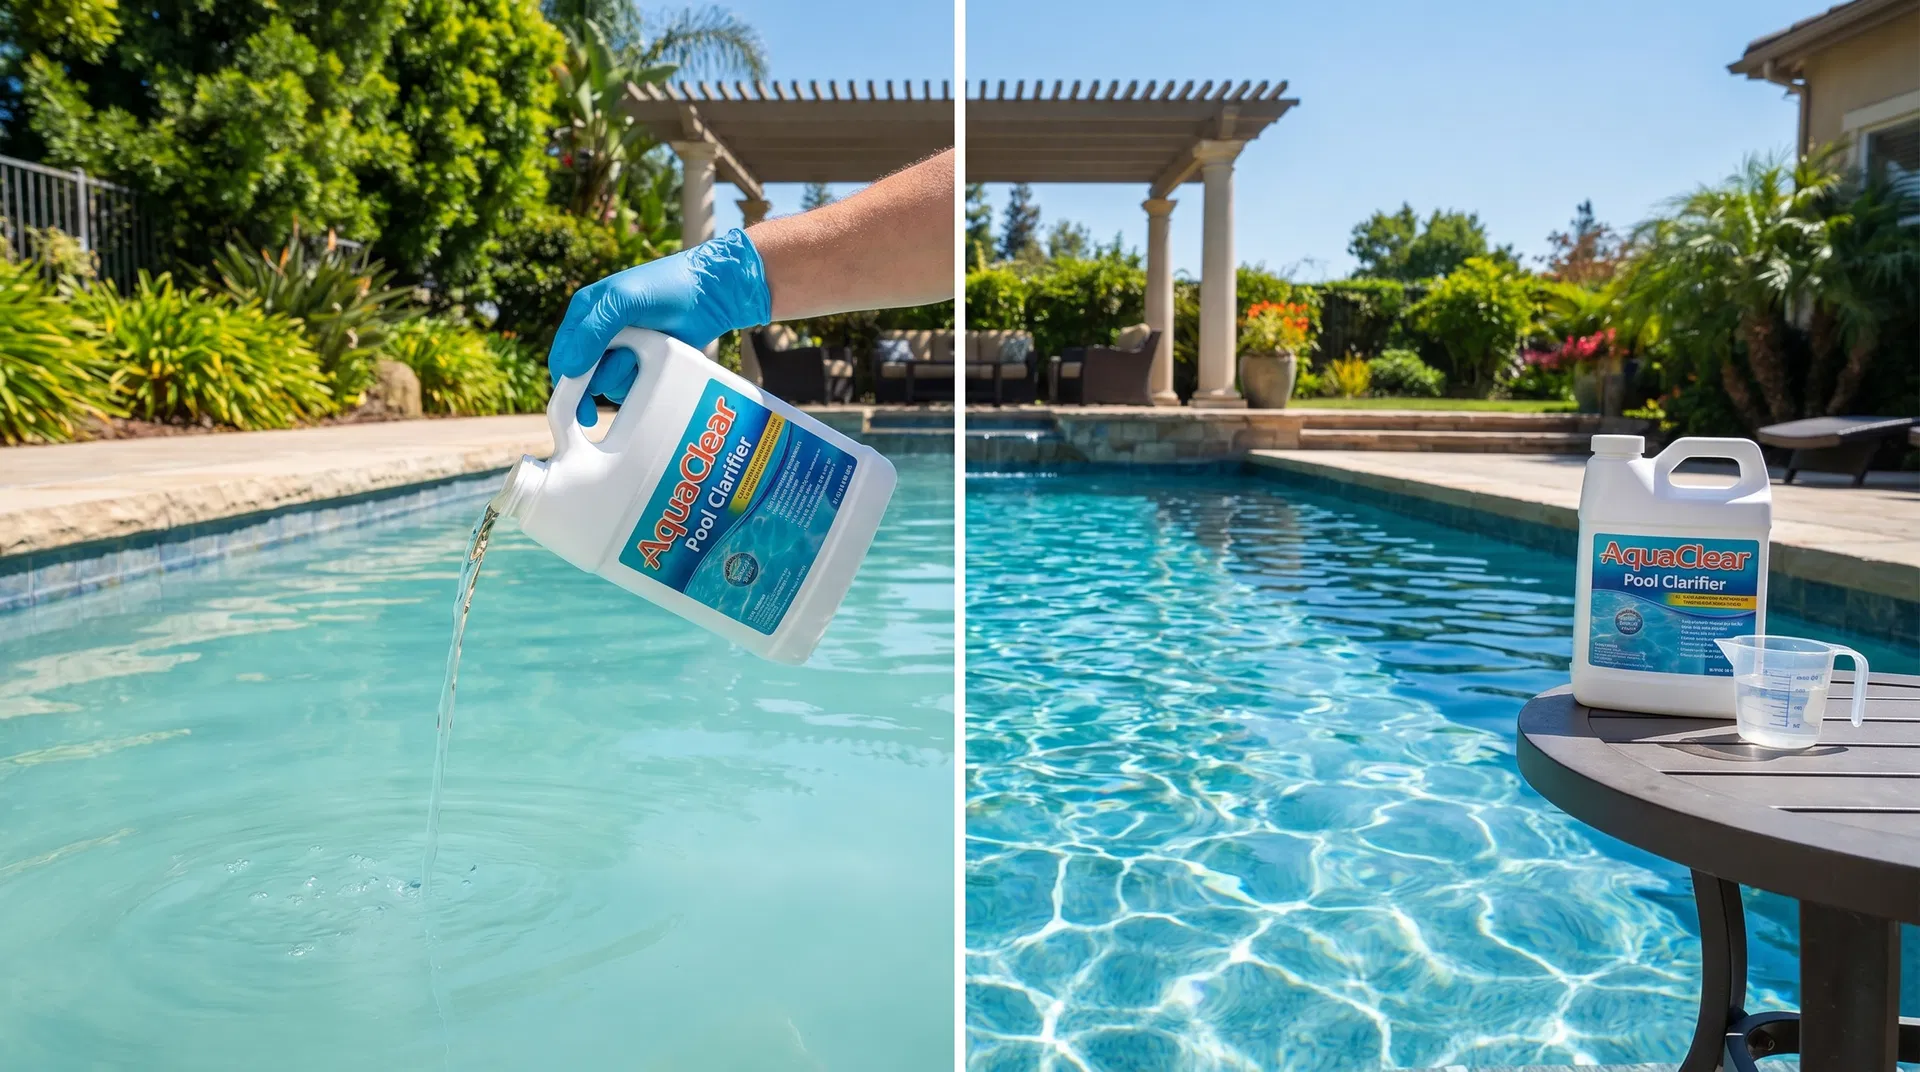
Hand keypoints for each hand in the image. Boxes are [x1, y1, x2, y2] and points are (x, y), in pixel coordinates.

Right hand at [545, 228, 770, 425]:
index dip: (567, 380)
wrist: (711, 293)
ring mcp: (623, 349)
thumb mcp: (624, 300)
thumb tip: (569, 368)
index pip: (562, 355)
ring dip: (625, 376)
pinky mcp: (643, 362)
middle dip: (604, 375)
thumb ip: (594, 330)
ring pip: (608, 384)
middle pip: (584, 377)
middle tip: (629, 360)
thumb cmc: (667, 287)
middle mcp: (599, 333)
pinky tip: (654, 363)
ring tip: (646, 353)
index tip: (580, 400)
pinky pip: (630, 386)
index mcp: (585, 313)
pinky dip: (639, 381)